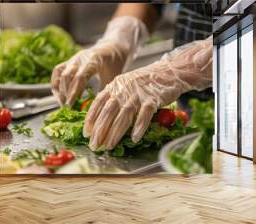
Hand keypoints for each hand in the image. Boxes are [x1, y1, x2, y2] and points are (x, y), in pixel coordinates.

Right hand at [51, 16, 148, 105]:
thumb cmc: (114, 65)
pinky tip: (59, 94)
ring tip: (63, 103)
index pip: (79, 78)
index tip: (70, 106)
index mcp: (93, 61)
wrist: (112, 49)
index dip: (73, 93)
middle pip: (67, 76)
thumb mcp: (112, 78)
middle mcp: (80, 58)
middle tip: (67, 108)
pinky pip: (57, 71)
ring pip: (60, 74)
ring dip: (60, 90)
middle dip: (65, 94)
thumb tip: (93, 109)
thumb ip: (103, 91)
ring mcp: (73, 59)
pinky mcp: (69, 61)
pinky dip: (56, 82)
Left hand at [83, 37, 212, 150]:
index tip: (86, 134)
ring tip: (109, 145)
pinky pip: (145, 114)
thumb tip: (100, 120)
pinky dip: (139, 126)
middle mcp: (123, 90)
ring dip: (115, 132)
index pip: (98, 103)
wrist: (168, 71)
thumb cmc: (145, 82)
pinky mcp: (153, 98)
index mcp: (114, 86)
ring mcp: (138, 94)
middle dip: (100, 130)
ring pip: (124, 114)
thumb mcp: (124, 86)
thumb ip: (113, 99)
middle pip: (108, 111)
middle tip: (95, 145)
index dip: (91, 119)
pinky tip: (134, 138)